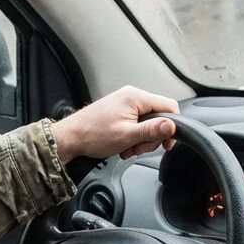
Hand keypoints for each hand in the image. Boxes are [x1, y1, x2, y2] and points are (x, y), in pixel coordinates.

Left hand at [50, 86, 178, 162]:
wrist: (70, 137)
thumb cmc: (92, 135)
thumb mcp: (127, 136)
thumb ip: (152, 130)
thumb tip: (173, 126)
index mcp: (136, 97)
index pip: (169, 106)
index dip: (172, 127)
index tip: (166, 143)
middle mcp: (131, 96)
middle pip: (158, 117)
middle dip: (151, 137)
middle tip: (137, 147)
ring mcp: (125, 102)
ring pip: (147, 122)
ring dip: (140, 139)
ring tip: (126, 147)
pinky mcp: (119, 110)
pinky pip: (136, 123)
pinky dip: (133, 136)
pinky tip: (122, 144)